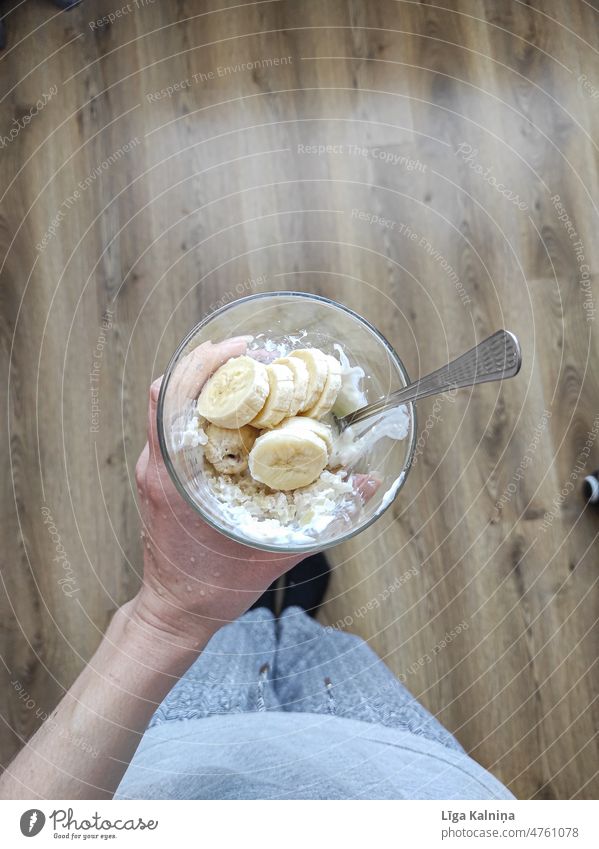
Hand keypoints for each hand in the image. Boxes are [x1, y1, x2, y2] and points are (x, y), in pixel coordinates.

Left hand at [132, 338, 304, 649]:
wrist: (175, 613)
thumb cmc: (214, 588)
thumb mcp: (274, 552)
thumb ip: (325, 518)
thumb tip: (370, 482)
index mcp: (173, 475)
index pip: (169, 395)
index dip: (205, 361)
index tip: (246, 348)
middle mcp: (156, 463)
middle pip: (171, 387)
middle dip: (215, 362)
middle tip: (260, 354)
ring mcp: (154, 467)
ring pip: (171, 402)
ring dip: (209, 381)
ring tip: (252, 373)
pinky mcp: (160, 474)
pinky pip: (175, 424)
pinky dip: (205, 407)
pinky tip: (240, 410)